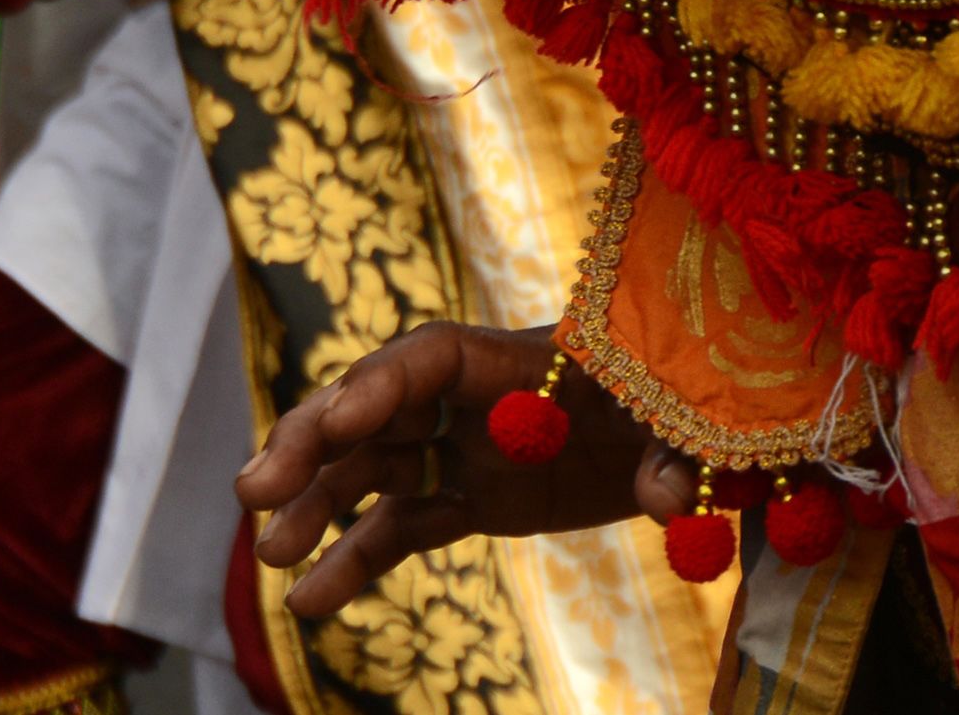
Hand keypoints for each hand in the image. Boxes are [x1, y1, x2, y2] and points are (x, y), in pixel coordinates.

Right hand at [237, 323, 688, 617]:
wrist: (702, 429)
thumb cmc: (697, 398)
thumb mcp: (697, 416)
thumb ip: (680, 453)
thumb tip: (671, 499)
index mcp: (528, 362)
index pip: (435, 357)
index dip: (381, 382)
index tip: (334, 419)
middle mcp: (483, 400)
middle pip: (381, 408)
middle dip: (314, 441)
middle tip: (256, 490)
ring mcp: (473, 449)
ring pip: (376, 469)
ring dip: (317, 506)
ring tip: (269, 555)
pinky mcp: (478, 498)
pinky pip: (405, 527)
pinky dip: (356, 561)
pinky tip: (308, 602)